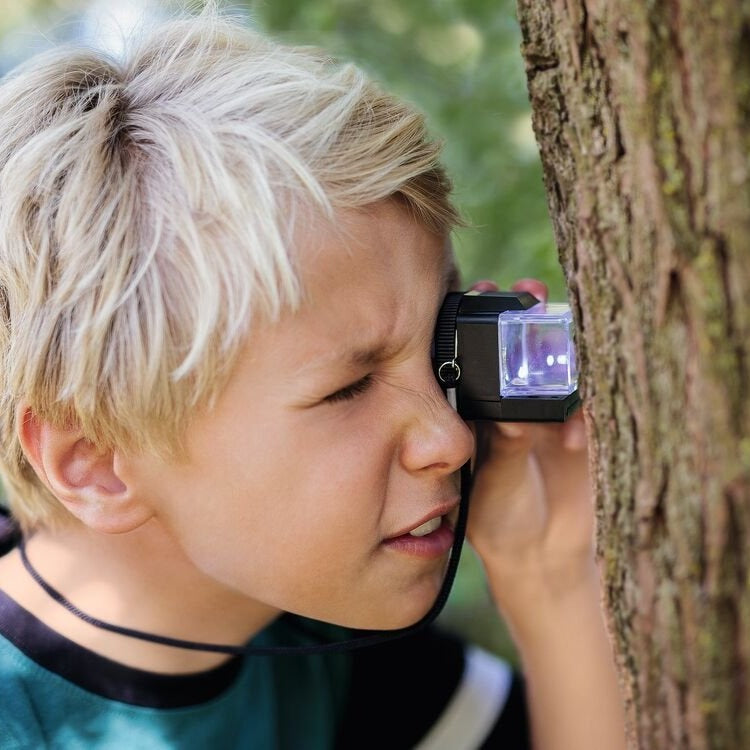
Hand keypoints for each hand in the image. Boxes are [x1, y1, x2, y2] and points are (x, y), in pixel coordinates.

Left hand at [464, 279, 594, 608]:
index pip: (477, 359)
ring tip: (556, 314)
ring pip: (559, 364)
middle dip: (525, 316)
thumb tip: (515, 419)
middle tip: (528, 291)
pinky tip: (577, 412)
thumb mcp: (495, 487)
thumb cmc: (502, 518)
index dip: (478, 325)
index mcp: (479, 411)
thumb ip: (506, 453)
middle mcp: (514, 403)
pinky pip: (593, 400)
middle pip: (520, 349)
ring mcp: (551, 411)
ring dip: (561, 338)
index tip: (479, 291)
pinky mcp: (587, 427)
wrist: (546, 555)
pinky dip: (590, 396)